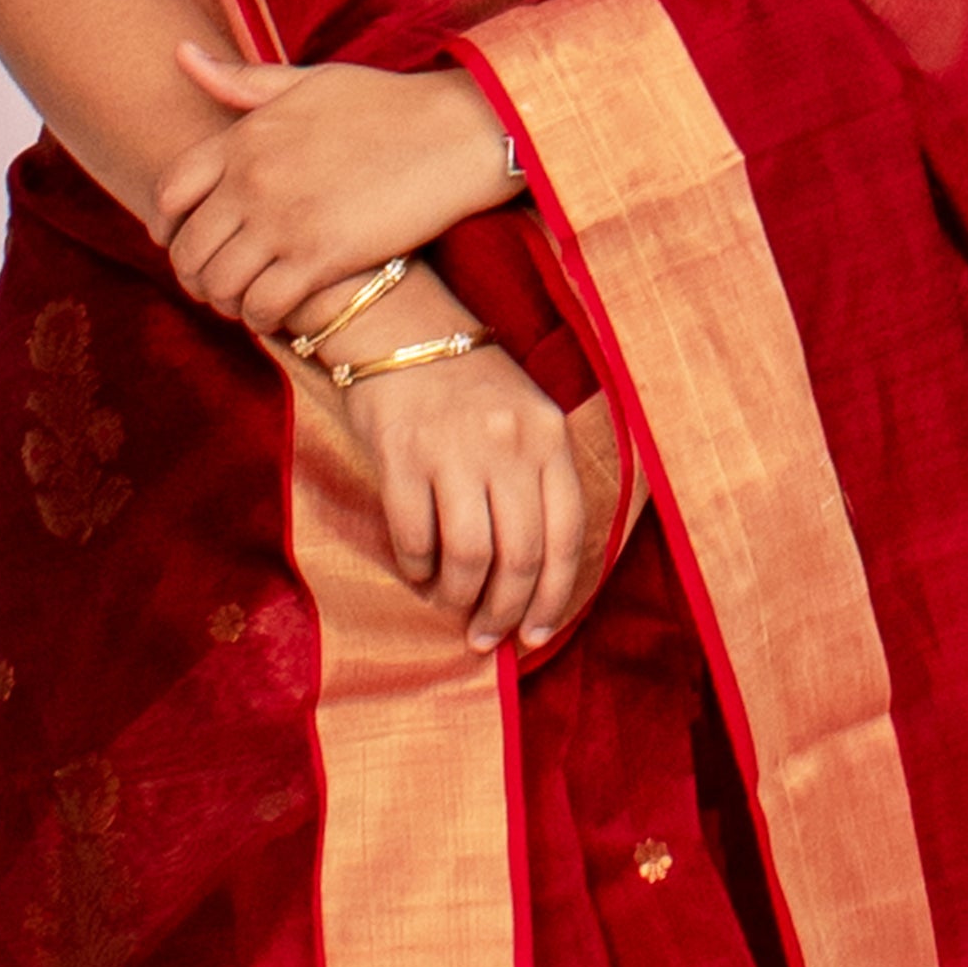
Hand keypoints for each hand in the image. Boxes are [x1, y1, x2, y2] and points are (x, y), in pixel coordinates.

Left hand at [157, 42, 519, 333]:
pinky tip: (276, 312)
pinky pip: (263, 305)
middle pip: (188, 248)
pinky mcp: (321, 257)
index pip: (170, 191)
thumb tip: (180, 53)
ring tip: (243, 302)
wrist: (454, 132)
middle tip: (214, 284)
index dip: (167, 226)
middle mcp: (253, 180)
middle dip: (193, 274)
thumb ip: (241, 81)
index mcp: (245, 137)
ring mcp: (284, 220)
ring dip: (224, 301)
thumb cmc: (386, 104)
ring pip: (219, 283)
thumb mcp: (307, 81)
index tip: (182, 240)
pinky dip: (261, 317)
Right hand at [345, 338, 586, 652]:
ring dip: (462, 598)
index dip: (555, 599)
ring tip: (452, 609)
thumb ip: (539, 480)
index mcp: (549, 438)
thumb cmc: (468, 386)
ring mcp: (456, 449)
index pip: (567, 537)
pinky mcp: (402, 454)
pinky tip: (418, 574)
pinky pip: (415, 534)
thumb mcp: (526, 417)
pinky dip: (417, 568)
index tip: (536, 635)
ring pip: (471, 555)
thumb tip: (535, 575)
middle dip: (505, 612)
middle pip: (521, 556)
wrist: (401, 328)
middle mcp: (510, 445)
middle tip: (488, 637)